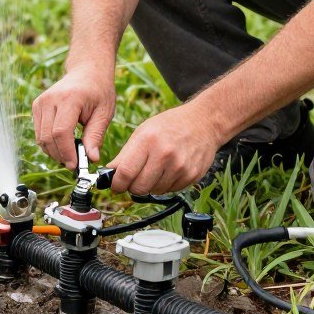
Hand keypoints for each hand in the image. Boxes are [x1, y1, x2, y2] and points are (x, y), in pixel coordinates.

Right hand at [33, 66, 115, 168]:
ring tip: (71, 153)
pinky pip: (39, 132)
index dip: (66, 152)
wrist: (87, 71)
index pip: (61, 132)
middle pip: (48, 137)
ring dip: (54, 152)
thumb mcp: (104, 113)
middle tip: (75, 163)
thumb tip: (92, 158)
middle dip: (60, 155)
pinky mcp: (37, 105)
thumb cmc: (98, 91)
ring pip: (40, 138)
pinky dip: (49, 143)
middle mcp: (51, 99)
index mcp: (70, 98)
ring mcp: (41, 101)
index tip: (76, 165)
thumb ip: (96, 136)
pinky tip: (63, 143)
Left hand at [108, 104, 222, 194]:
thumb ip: (125, 154)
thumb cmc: (170, 125)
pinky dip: (165, 184)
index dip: (117, 184)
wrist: (203, 122)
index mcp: (148, 140)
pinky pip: (170, 190)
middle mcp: (164, 154)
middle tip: (134, 179)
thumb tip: (109, 174)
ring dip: (150, 185)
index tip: (115, 186)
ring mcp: (180, 167)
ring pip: (154, 191)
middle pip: (139, 187)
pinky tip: (169, 169)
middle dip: (132, 187)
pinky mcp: (191, 176)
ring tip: (155, 168)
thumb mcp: (143, 131)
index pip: (125, 173)